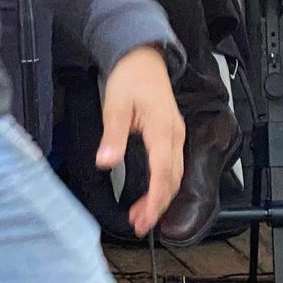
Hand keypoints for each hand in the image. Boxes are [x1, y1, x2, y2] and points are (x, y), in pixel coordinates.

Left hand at [98, 45, 183, 236]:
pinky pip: (173, 165)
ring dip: (161, 197)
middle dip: (158, 205)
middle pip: (172, 179)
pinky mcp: (172, 134)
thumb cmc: (130, 77)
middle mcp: (175, 135)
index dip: (154, 200)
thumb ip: (112, 136)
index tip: (143, 219)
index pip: (162, 173)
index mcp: (163, 130)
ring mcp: (176, 134)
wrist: (142, 57)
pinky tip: (152, 193)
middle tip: (140, 225)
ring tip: (142, 215)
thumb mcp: (115, 105)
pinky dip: (163, 184)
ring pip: (175, 174)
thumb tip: (106, 162)